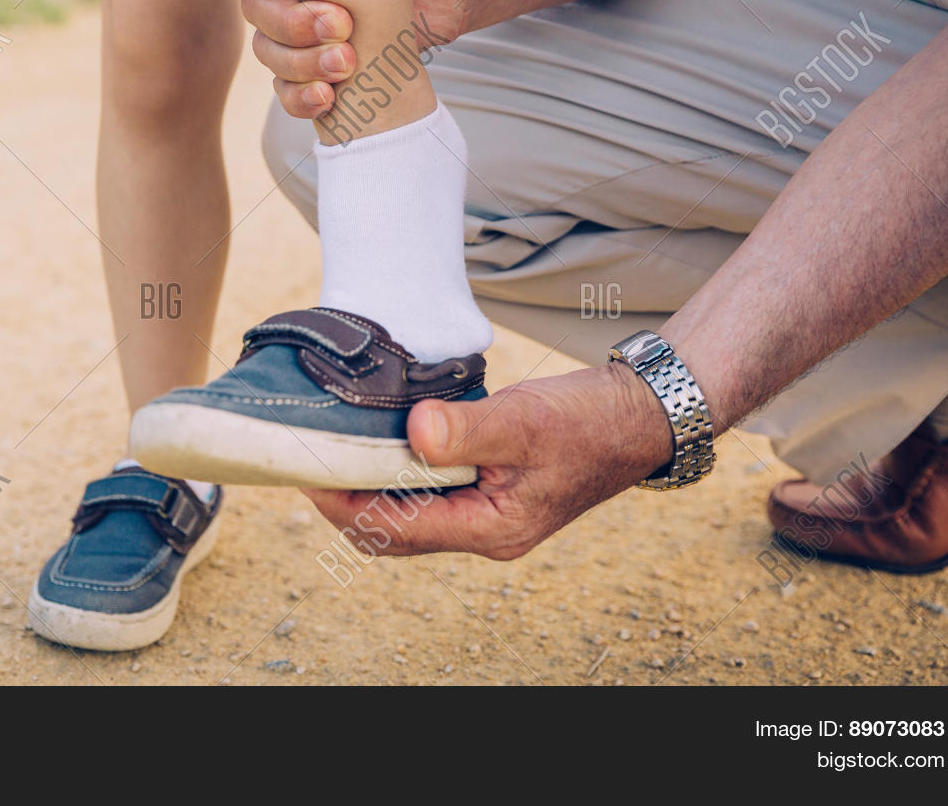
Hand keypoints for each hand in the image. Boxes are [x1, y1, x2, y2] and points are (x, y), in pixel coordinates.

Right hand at [220, 0, 503, 118]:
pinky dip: (301, 99)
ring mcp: (305, 23)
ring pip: (269, 51)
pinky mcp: (324, 61)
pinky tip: (329, 97)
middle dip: (287, 22)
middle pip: (254, 6)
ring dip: (298, 64)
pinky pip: (290, 90)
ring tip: (346, 63)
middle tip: (339, 24)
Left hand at [304, 364, 674, 558]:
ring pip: (407, 509)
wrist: (640, 415)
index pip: (394, 529)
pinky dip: (398, 466)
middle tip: (310, 453)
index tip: (306, 467)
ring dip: (370, 481)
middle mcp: (483, 531)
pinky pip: (427, 488)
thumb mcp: (526, 421)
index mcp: (490, 530)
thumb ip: (467, 430)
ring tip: (335, 441)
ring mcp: (485, 512)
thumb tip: (412, 433)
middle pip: (392, 530)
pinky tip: (383, 433)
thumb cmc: (591, 422)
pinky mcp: (488, 488)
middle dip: (346, 497)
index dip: (343, 500)